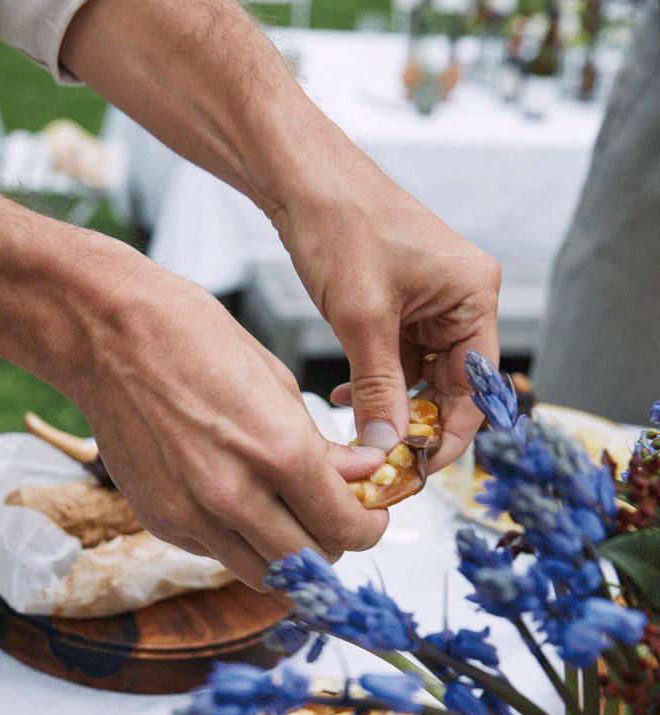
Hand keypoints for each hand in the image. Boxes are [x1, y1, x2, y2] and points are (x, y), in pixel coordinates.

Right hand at [61, 241, 388, 587]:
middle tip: (334, 522)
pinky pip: (217, 554)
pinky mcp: (161, 521)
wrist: (109, 335)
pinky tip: (239, 504)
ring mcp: (193, 515)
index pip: (344, 527)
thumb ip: (322, 446)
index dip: (367, 528)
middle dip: (332, 546)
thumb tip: (362, 476)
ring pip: (262, 574)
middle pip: (309, 563)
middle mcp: (235, 496)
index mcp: (279, 453)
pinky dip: (239, 541)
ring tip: (291, 522)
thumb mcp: (278, 383)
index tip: (368, 518)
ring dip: (286, 557)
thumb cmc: (195, 340)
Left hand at [273, 138, 500, 471]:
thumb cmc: (342, 225)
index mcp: (474, 296)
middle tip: (385, 463)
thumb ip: (379, 388)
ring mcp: (433, 304)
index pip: (478, 387)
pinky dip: (376, 385)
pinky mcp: (402, 306)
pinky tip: (348, 400)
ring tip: (361, 436)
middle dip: (418, 426)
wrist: (302, 178)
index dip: (451, 434)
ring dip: (392, 408)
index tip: (419, 468)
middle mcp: (463, 300)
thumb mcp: (361, 319)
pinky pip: (399, 361)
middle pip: (453, 387)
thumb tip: (385, 448)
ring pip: (423, 379)